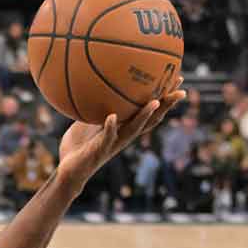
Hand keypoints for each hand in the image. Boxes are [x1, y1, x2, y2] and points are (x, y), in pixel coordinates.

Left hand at [57, 74, 185, 183]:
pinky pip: (106, 138)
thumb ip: (96, 103)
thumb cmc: (79, 145)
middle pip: (151, 120)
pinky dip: (110, 128)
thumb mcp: (88, 118)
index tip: (178, 78)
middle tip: (180, 91)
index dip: (165, 97)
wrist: (67, 170)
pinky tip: (112, 117)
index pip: (150, 110)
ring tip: (154, 102)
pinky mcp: (99, 151)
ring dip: (144, 116)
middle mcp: (124, 136)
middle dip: (166, 106)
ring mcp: (113, 144)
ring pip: (134, 130)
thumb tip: (98, 78)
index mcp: (125, 127)